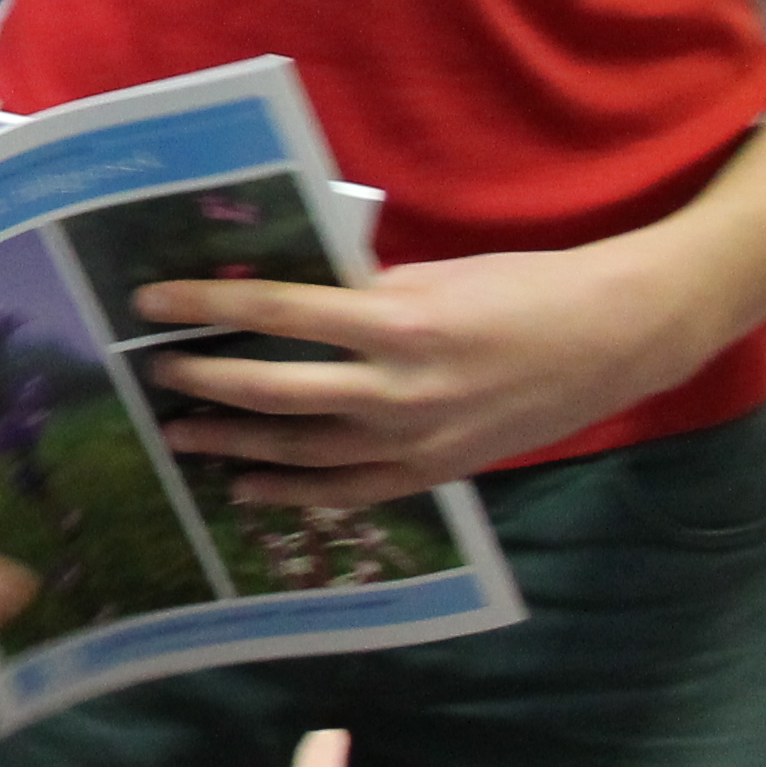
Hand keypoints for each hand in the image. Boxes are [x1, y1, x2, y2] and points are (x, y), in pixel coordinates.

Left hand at [127, 242, 710, 504]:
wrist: (615, 339)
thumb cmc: (522, 289)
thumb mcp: (433, 275)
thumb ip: (360, 294)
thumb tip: (282, 301)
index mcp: (397, 321)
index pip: (274, 312)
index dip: (204, 306)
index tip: (150, 303)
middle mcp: (399, 388)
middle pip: (274, 390)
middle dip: (204, 384)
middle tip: (154, 375)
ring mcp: (417, 439)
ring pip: (301, 449)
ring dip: (233, 445)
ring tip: (179, 436)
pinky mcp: (436, 472)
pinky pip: (347, 490)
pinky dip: (293, 491)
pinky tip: (248, 487)